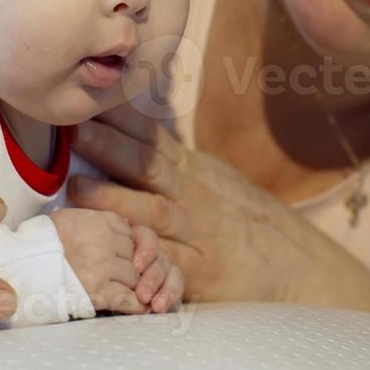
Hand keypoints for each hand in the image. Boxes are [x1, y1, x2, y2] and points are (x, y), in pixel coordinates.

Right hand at [49, 208, 163, 313]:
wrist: (23, 265)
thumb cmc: (43, 243)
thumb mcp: (72, 219)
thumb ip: (98, 222)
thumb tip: (123, 227)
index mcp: (100, 220)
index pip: (131, 234)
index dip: (128, 249)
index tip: (124, 258)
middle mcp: (105, 240)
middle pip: (136, 255)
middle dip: (131, 268)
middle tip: (121, 278)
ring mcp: (104, 266)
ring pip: (135, 278)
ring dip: (131, 287)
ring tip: (123, 292)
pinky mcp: (99, 291)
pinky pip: (128, 299)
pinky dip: (135, 306)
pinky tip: (136, 307)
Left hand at [67, 104, 323, 305]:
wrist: (293, 261)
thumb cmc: (241, 218)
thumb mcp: (210, 178)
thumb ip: (170, 159)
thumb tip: (130, 129)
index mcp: (191, 171)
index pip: (151, 137)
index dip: (119, 118)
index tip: (90, 97)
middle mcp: (191, 196)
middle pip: (147, 165)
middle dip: (110, 145)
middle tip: (75, 128)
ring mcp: (195, 233)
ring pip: (151, 211)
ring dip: (113, 199)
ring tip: (77, 189)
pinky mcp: (199, 271)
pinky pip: (166, 263)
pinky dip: (141, 256)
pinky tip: (116, 252)